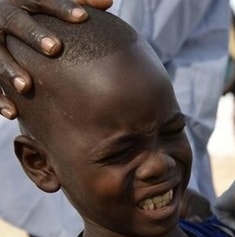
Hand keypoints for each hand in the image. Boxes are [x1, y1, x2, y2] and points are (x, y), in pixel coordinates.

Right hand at [0, 0, 112, 118]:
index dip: (62, 7)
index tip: (83, 17)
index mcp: (23, 0)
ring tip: (26, 86)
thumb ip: (80, 1)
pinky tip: (13, 113)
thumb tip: (108, 2)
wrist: (0, 21)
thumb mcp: (50, 3)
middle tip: (54, 48)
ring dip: (9, 69)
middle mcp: (3, 17)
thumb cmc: (36, 12)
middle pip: (15, 22)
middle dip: (33, 34)